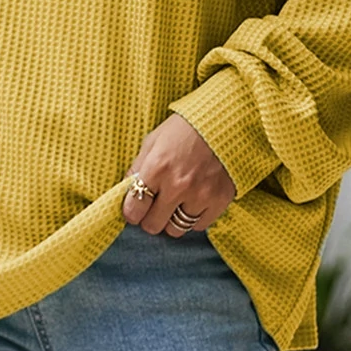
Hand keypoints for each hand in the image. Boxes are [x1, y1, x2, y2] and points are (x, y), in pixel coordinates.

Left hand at [122, 113, 235, 236]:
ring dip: (171, 219)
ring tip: (174, 203)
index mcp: (157, 168)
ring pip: (176, 229)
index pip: (134, 208)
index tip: (133, 210)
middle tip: (153, 207)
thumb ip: (138, 167)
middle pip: (153, 225)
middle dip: (149, 217)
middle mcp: (177, 186)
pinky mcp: (219, 201)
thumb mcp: (153, 140)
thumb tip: (126, 190)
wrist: (224, 122)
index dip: (131, 212)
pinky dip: (193, 217)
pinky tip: (193, 201)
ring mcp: (200, 196)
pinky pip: (199, 225)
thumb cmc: (184, 129)